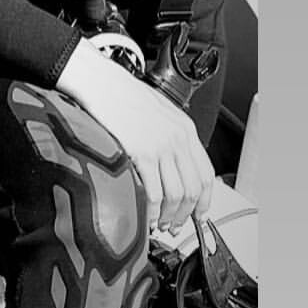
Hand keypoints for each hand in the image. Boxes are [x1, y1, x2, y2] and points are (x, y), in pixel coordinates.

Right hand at [56, 38, 214, 235]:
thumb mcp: (158, 113)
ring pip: (176, 195)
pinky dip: (153, 211)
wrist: (101, 83)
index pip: (206, 173)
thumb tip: (173, 168)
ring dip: (170, 216)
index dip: (205, 200)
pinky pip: (155, 193)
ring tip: (160, 224)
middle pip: (193, 188)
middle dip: (186, 214)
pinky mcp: (142, 153)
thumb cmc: (123, 95)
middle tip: (176, 225)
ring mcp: (161, 146)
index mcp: (185, 129)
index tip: (199, 214)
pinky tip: (147, 215)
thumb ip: (171, 138)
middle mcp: (178, 139)